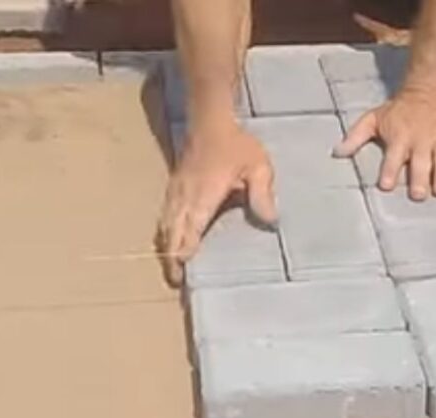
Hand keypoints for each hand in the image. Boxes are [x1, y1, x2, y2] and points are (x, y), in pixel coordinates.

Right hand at [157, 121, 277, 284]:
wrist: (211, 119)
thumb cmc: (237, 144)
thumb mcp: (258, 166)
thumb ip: (262, 194)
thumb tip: (270, 221)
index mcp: (203, 194)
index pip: (191, 228)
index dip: (185, 249)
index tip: (182, 270)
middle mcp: (185, 195)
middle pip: (172, 231)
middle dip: (171, 256)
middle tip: (175, 281)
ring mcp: (176, 191)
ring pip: (165, 224)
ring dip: (166, 246)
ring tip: (170, 269)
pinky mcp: (175, 187)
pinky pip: (165, 214)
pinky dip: (165, 231)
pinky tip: (168, 242)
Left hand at [334, 86, 435, 200]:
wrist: (430, 88)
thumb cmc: (398, 109)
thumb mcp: (373, 118)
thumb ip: (355, 137)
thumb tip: (337, 153)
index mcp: (400, 137)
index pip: (393, 157)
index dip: (389, 171)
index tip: (386, 185)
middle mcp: (421, 140)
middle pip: (420, 163)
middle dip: (419, 179)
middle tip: (418, 195)